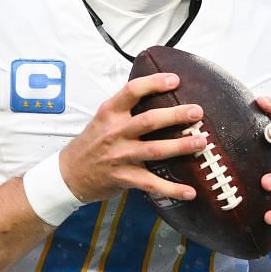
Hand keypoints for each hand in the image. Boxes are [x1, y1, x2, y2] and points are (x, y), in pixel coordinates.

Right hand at [59, 73, 208, 203]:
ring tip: (201, 143)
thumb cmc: (92, 143)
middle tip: (197, 112)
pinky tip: (190, 191)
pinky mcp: (124, 178)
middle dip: (175, 116)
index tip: (174, 79)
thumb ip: (126, 109)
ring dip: (180, 146)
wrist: (69, 174)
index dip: (154, 83)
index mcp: (110, 113)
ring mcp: (120, 156)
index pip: (132, 91)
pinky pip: (152, 184)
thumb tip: (160, 94)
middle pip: (149, 121)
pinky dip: (172, 189)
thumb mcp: (103, 119)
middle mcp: (115, 132)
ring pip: (154, 150)